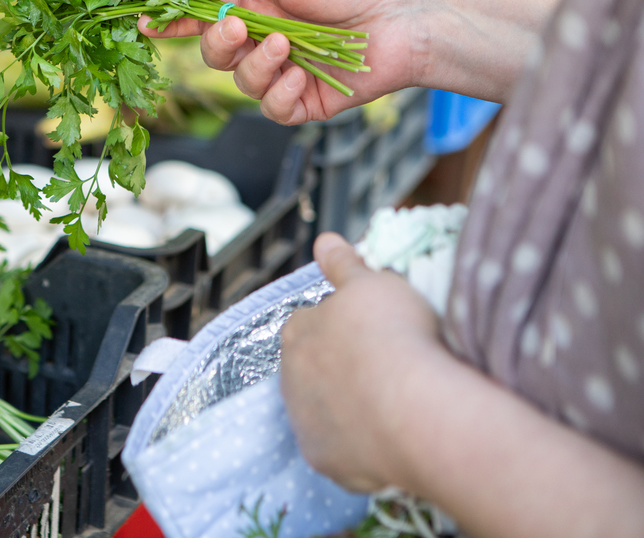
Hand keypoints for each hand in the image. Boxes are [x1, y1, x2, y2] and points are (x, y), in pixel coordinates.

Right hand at [141, 0, 426, 123]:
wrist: (408, 19)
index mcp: (257, 7)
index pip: (203, 18)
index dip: (174, 22)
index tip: (147, 22)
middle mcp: (264, 42)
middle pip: (214, 54)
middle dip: (218, 42)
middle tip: (238, 26)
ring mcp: (283, 75)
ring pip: (241, 83)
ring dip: (257, 65)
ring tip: (288, 46)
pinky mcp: (303, 104)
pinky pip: (272, 108)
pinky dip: (280, 91)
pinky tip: (302, 74)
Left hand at [280, 232, 441, 491]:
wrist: (415, 408)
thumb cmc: (396, 334)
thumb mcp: (374, 283)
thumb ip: (345, 263)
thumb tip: (323, 241)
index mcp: (297, 331)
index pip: (310, 323)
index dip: (342, 327)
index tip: (372, 332)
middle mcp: (288, 378)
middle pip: (312, 369)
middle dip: (339, 368)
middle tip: (385, 369)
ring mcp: (304, 424)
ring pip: (323, 411)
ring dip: (347, 407)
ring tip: (392, 404)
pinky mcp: (324, 462)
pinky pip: (342, 451)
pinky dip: (361, 446)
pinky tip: (390, 438)